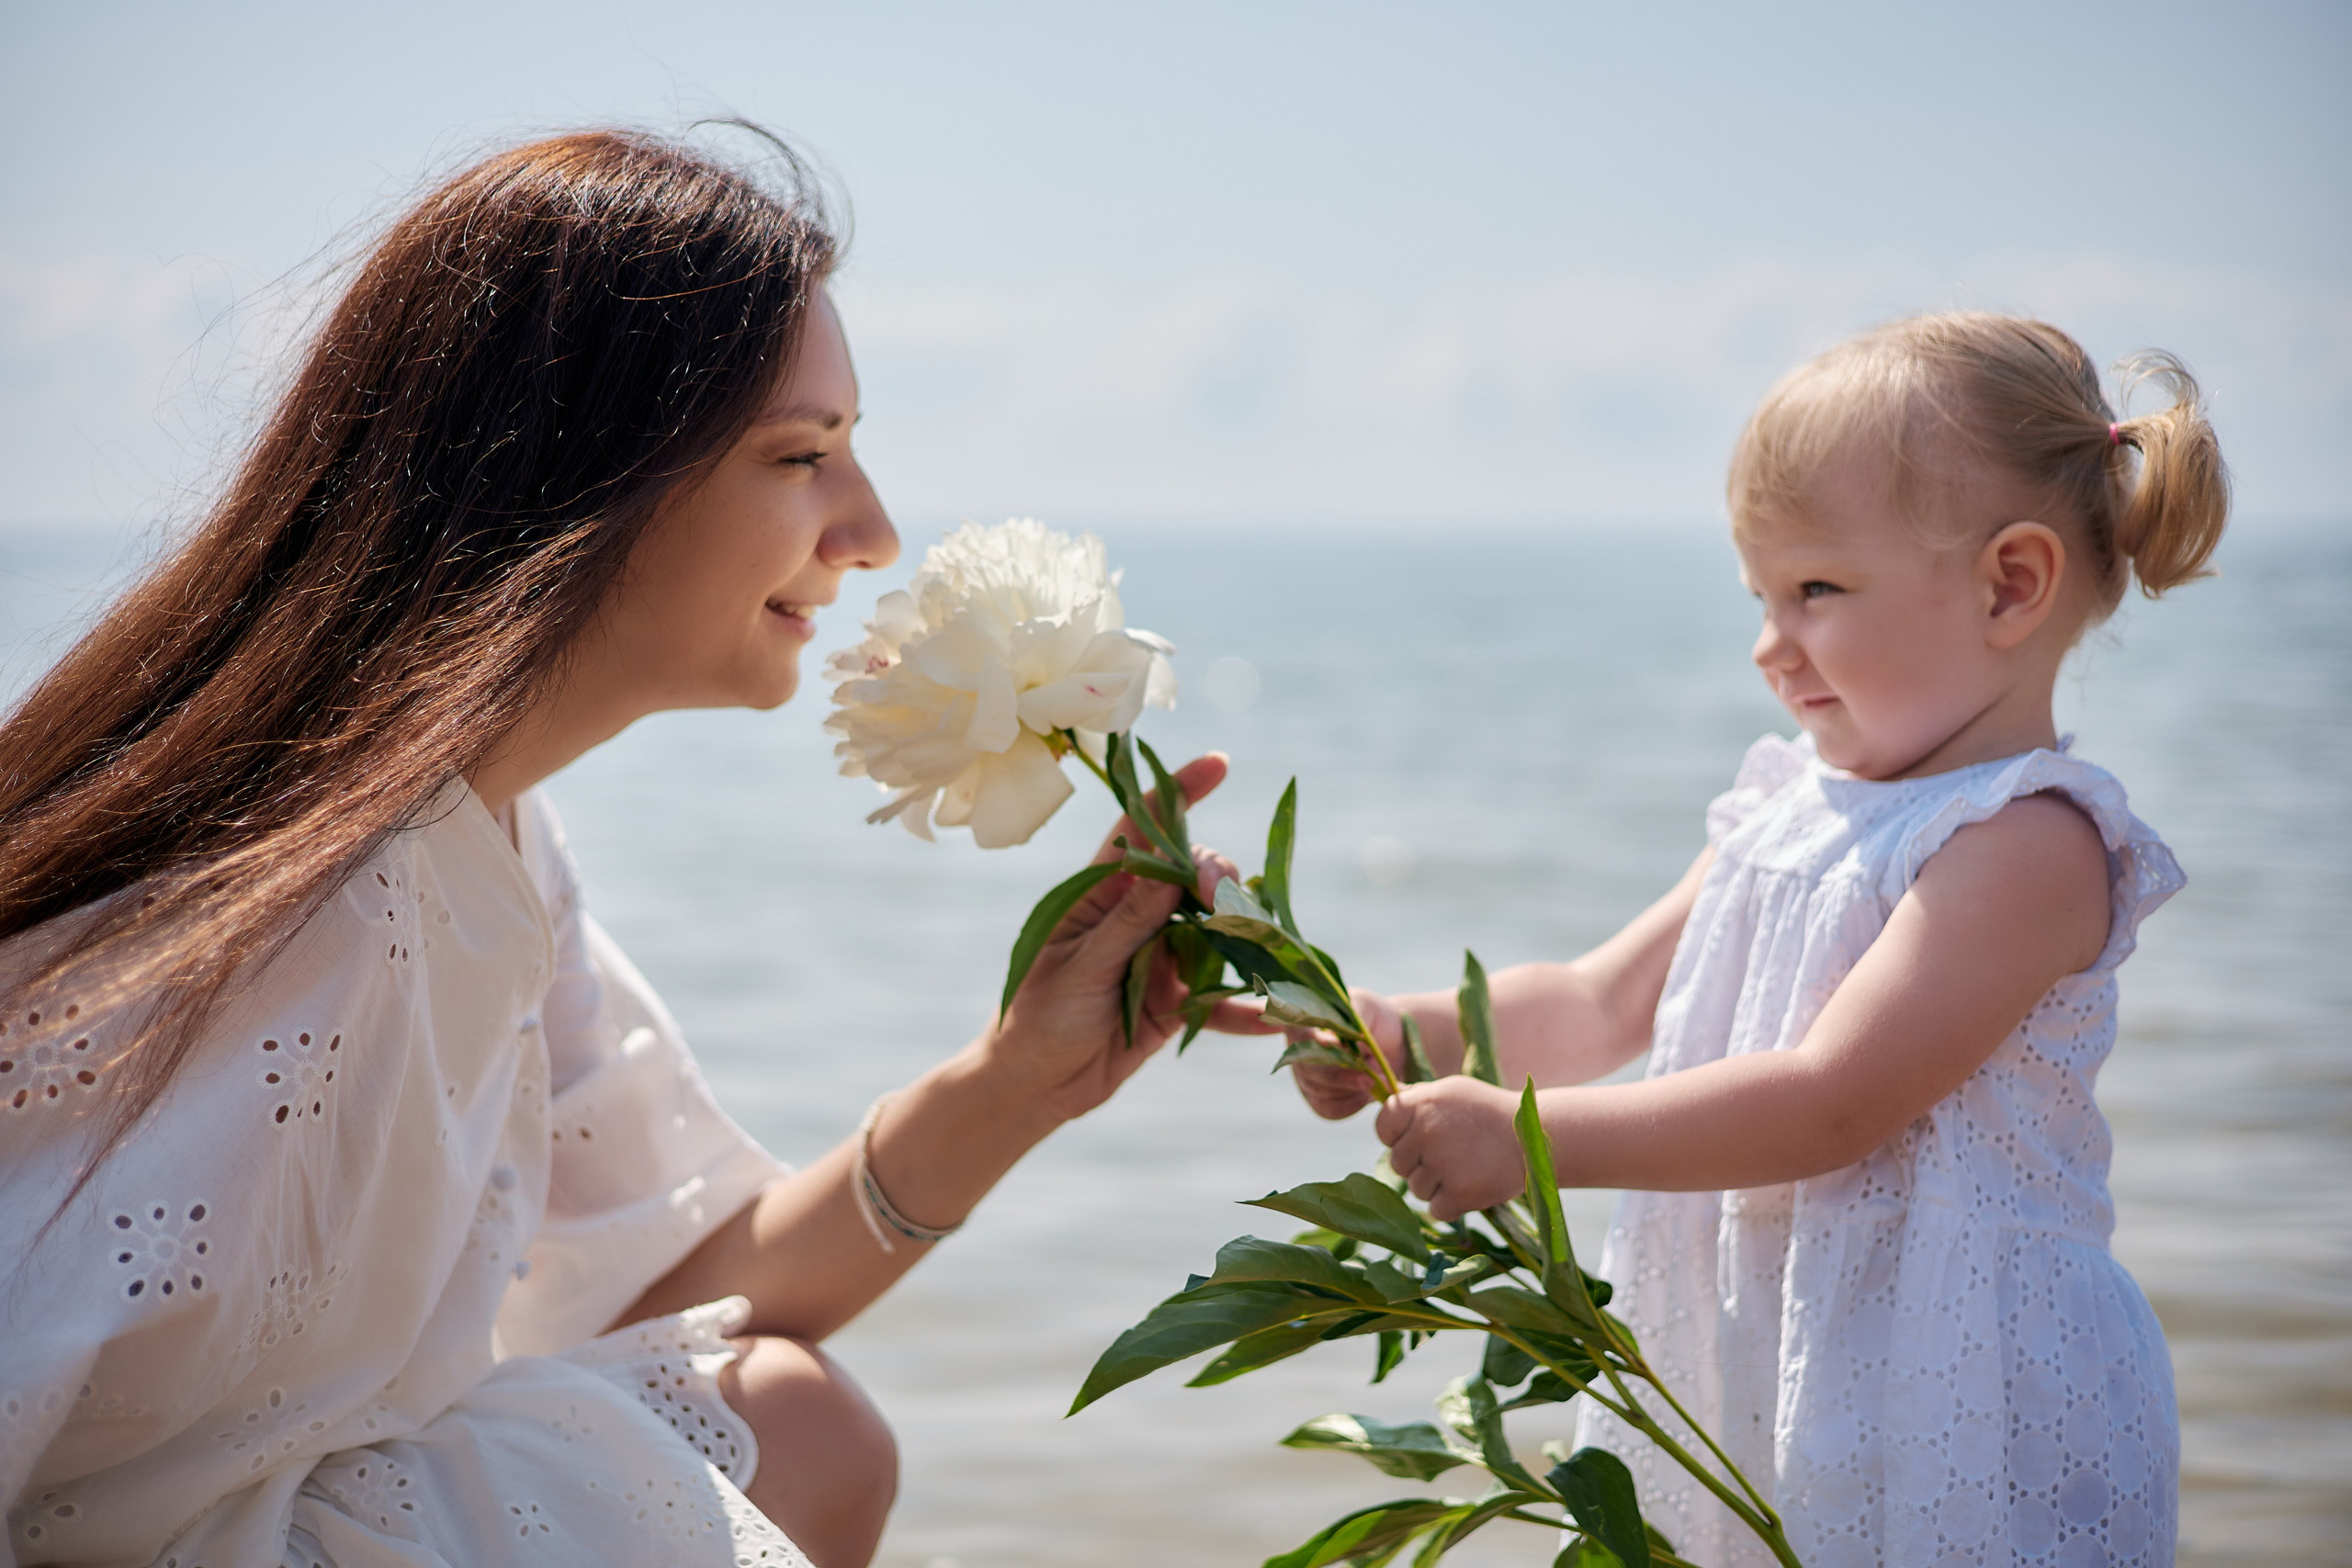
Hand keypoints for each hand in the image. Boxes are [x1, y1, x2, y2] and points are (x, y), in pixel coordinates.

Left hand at [988, 753, 1239, 1123]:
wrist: (1033, 1085)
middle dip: (1219, 881)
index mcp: (1100, 893)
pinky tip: (1271, 1017)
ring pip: (1217, 930)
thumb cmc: (1037, 1018)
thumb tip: (1170, 868)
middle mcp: (1136, 915)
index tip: (1219, 763)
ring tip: (1262, 950)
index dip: (1179, 792)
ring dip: (1242, 938)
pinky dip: (1245, 1007)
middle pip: (1193, 877)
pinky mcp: (1177, 1001)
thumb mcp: (1079, 968)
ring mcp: (1161, 956)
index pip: (1142, 828)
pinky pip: (1221, 997)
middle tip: (1224, 905)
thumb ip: (1127, 923)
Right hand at [1292, 990, 1406, 1119]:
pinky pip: (1327, 1109)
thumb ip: (1352, 1014)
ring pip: (1317, 1090)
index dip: (1287, 1034)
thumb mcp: (1365, 1006)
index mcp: (1302, 1018)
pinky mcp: (1318, 1097)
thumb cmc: (1373, 1018)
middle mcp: (1297, 1048)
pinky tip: (1366, 1095)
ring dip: (1351, 1088)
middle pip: (1306, 1067)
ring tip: (1377, 1077)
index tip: (1325, 1044)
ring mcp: (1305, 1075)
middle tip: (1370, 1076)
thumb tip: (1344, 1034)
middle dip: (1340, 1075)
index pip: (1291, 1029)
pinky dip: (1350, 1105)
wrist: (1394, 1042)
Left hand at [1376, 1077, 1526, 1221]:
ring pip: (1416, 1188)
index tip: (1417, 1138)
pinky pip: (1436, 1209)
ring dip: (1436, 1185)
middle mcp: (1426, 1132)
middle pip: (1398, 1162)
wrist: (1534, 1136)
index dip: (1396, 1136)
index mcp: (1421, 1102)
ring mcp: (1442, 1164)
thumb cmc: (1488, 1112)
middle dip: (1419, 1163)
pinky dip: (1451, 1204)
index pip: (1383, 1126)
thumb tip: (1385, 1106)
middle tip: (1450, 1155)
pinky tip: (1471, 1185)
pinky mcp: (1460, 1194)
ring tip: (1465, 1167)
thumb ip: (1417, 1099)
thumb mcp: (1451, 1091)